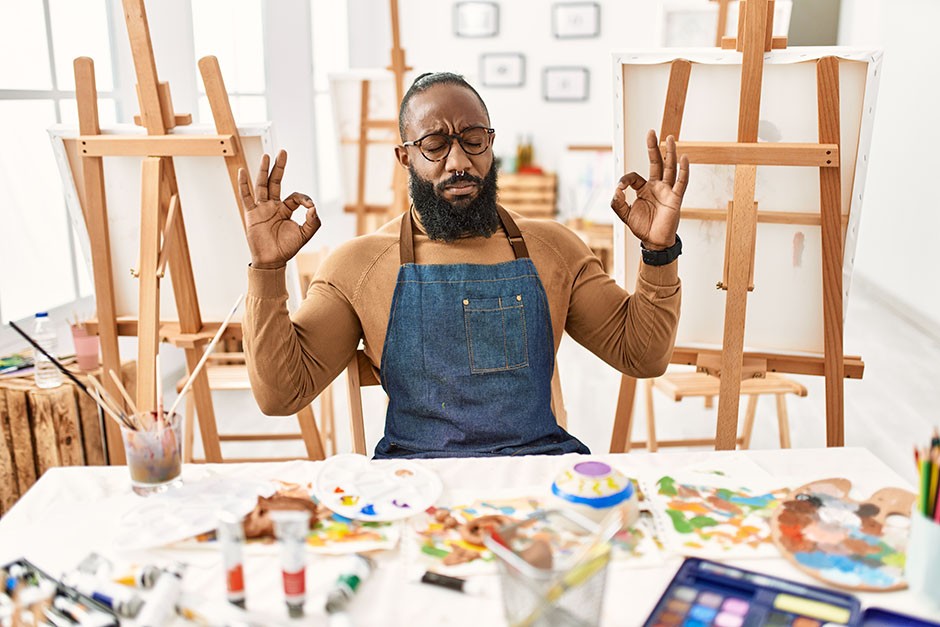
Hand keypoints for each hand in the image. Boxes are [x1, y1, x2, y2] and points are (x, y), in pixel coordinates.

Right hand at [239, 150, 319, 268]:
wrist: (272, 261)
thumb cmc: (287, 248)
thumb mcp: (305, 234)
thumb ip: (313, 222)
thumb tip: (314, 207)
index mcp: (286, 209)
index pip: (295, 196)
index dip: (304, 198)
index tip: (310, 206)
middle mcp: (273, 205)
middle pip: (276, 182)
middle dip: (279, 167)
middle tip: (283, 152)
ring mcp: (261, 208)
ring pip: (262, 185)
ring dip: (264, 171)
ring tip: (267, 156)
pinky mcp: (252, 214)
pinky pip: (246, 196)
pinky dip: (244, 184)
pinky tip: (243, 172)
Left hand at [610, 130, 688, 249]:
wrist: (654, 242)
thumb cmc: (643, 227)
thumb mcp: (624, 214)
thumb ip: (617, 202)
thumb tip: (616, 190)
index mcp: (644, 189)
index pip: (635, 176)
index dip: (625, 179)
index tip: (619, 187)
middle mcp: (657, 187)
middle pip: (656, 163)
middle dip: (654, 148)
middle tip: (652, 132)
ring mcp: (667, 191)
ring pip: (670, 168)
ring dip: (670, 153)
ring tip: (669, 138)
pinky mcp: (676, 198)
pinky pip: (681, 182)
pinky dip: (683, 170)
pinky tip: (684, 157)